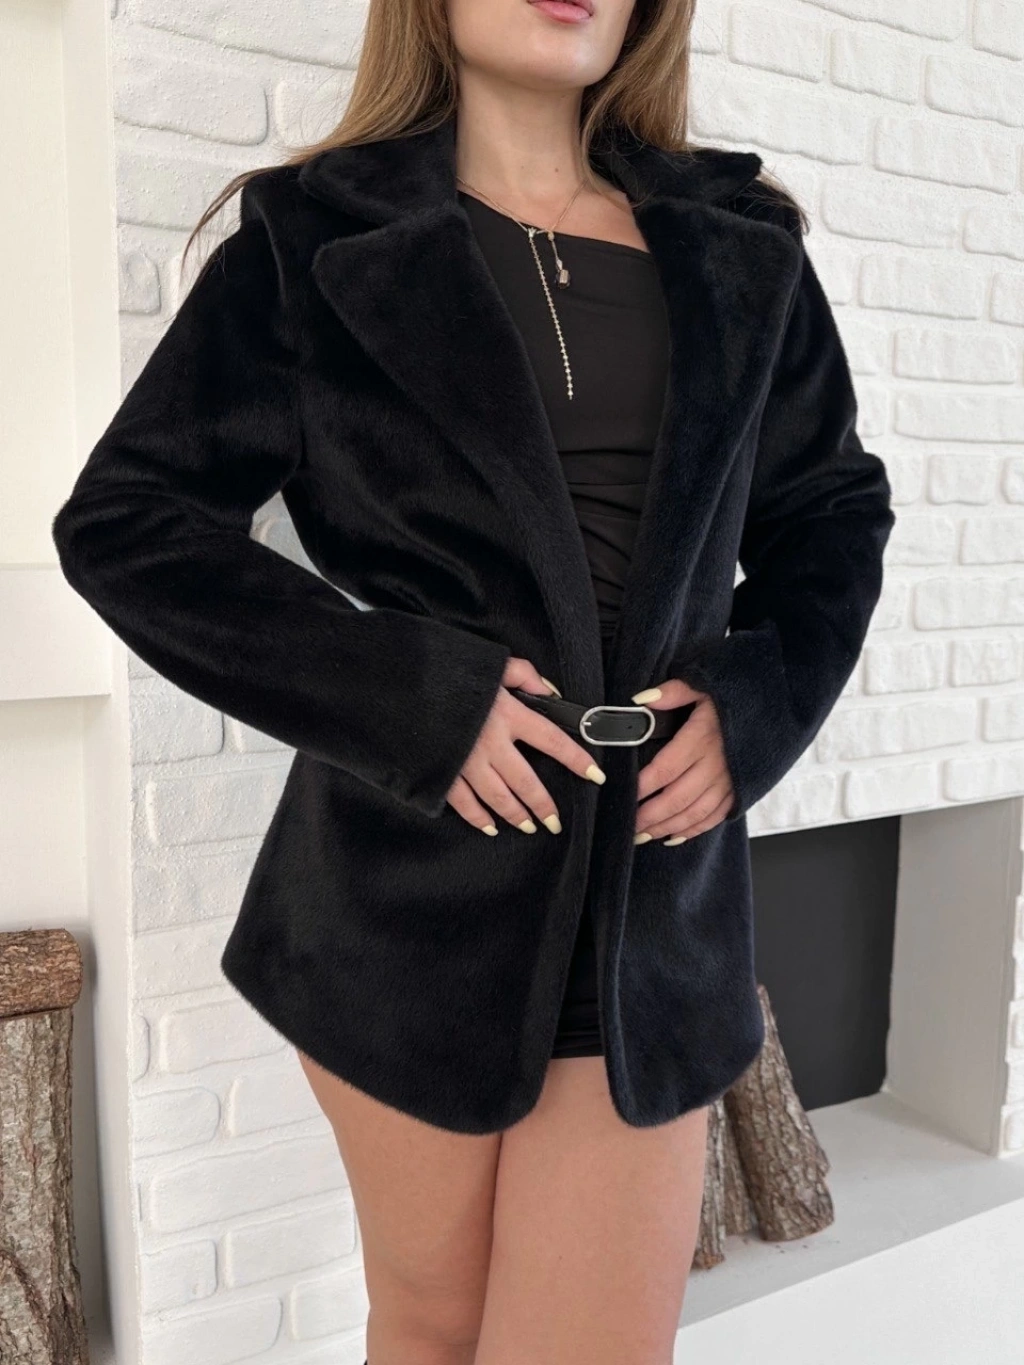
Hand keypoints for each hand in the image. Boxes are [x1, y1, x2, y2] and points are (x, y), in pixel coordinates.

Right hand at [446, 656, 606, 835]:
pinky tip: (489, 826)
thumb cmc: (451, 672)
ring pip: (498, 798)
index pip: (552, 740)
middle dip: (544, 805)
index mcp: (508, 714)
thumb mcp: (494, 663)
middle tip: (555, 822)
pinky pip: (464, 803)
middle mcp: (491, 743)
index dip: (577, 759)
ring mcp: (466, 761)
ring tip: (529, 826)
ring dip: (516, 815)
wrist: (403, 684)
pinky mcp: (443, 772)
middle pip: (526, 781)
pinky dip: (477, 818)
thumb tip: (549, 691)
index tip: (595, 775)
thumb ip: (525, 675)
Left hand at [632, 678, 734, 844]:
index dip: (642, 786)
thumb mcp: (703, 685)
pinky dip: (694, 830)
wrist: (777, 706)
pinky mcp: (740, 791)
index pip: (665, 768)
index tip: (623, 795)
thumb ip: (672, 692)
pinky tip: (673, 837)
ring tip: (643, 836)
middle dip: (649, 816)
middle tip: (627, 825)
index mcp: (702, 737)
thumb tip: (640, 700)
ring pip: (694, 813)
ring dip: (667, 827)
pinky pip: (715, 817)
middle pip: (677, 798)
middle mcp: (716, 764)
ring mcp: (730, 781)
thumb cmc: (734, 696)